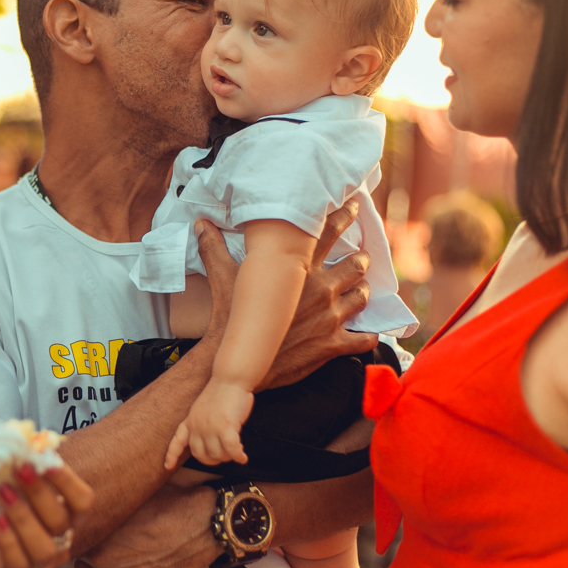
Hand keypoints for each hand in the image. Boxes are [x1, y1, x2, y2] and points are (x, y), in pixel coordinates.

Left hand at [0, 462, 94, 567]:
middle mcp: (55, 540)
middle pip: (62, 521)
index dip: (69, 482)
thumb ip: (9, 456)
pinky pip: (20, 565)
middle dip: (41, 492)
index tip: (48, 461)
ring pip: (46, 548)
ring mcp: (35, 563)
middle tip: (19, 469)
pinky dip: (9, 541)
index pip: (82, 501)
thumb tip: (20, 432)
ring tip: (3, 493)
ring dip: (25, 517)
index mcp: (59, 513)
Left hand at [75, 484, 219, 567]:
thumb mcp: (131, 500)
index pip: (76, 541)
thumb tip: (91, 509)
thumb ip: (107, 510)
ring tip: (116, 562)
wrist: (204, 524)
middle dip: (91, 556)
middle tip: (105, 547)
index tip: (91, 535)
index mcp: (99, 533)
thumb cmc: (170, 506)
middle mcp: (104, 561)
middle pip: (82, 563)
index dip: (85, 537)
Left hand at [164, 380, 252, 468]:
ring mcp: (210, 427)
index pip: (177, 440)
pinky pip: (231, 450)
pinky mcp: (226, 426)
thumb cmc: (221, 393)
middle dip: (214, 459)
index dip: (172, 454)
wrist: (230, 378)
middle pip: (201, 455)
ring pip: (217, 454)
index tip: (167, 466)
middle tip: (225, 455)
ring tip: (236, 451)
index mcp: (190, 420)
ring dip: (228, 457)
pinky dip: (238, 456)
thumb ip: (202, 424)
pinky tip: (243, 458)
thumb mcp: (203, 409)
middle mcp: (197, 425)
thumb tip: (209, 443)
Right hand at [195, 204, 376, 392]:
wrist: (238, 360)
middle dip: (361, 259)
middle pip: (356, 264)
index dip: (343, 216)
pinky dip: (366, 335)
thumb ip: (214, 247)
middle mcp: (320, 289)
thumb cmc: (230, 317)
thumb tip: (200, 223)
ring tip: (360, 289)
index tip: (352, 207)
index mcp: (298, 269)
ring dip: (363, 292)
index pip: (328, 233)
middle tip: (362, 256)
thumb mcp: (222, 277)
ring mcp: (330, 317)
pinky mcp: (332, 345)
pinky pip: (362, 339)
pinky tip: (364, 333)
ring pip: (363, 297)